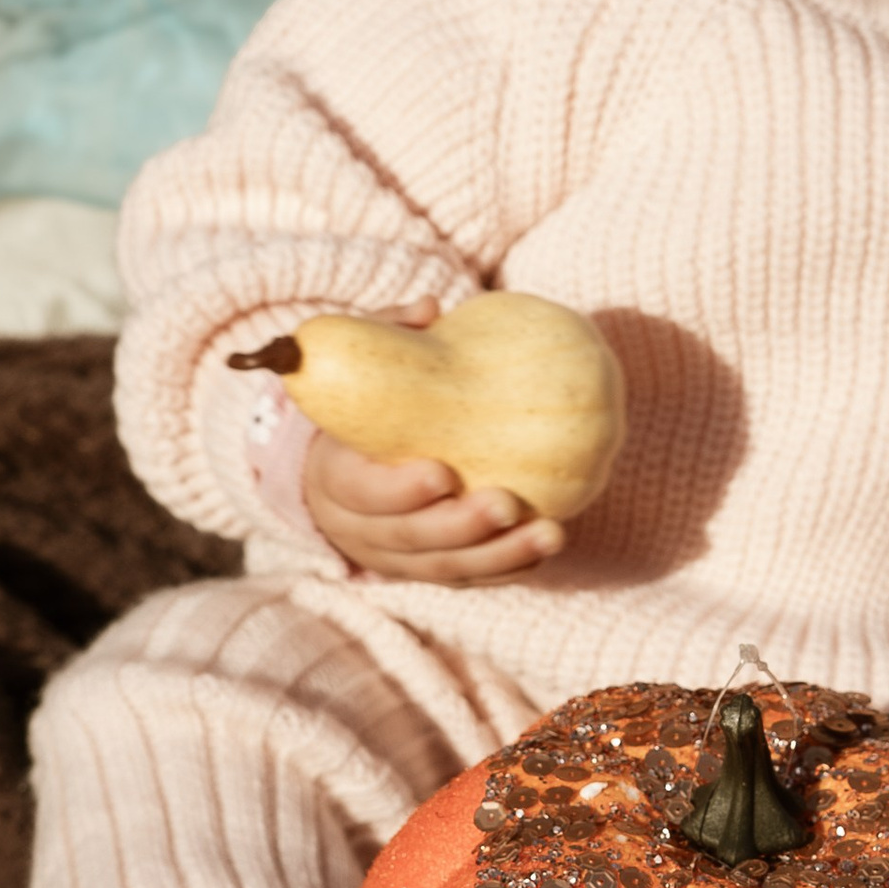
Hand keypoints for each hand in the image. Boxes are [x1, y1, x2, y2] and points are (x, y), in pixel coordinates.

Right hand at [297, 299, 567, 585]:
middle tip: (507, 503)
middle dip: (460, 526)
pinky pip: (470, 577)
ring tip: (551, 533)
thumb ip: (387, 337)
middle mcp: (362, 527)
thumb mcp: (362, 372)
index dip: (398, 489)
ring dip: (500, 554)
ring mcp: (397, 557)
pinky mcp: (431, 570)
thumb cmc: (364, 410)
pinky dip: (508, 567)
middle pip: (408, 538)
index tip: (441, 472)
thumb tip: (428, 310)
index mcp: (337, 478)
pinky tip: (548, 546)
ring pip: (446, 567)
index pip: (361, 491)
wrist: (342, 470)